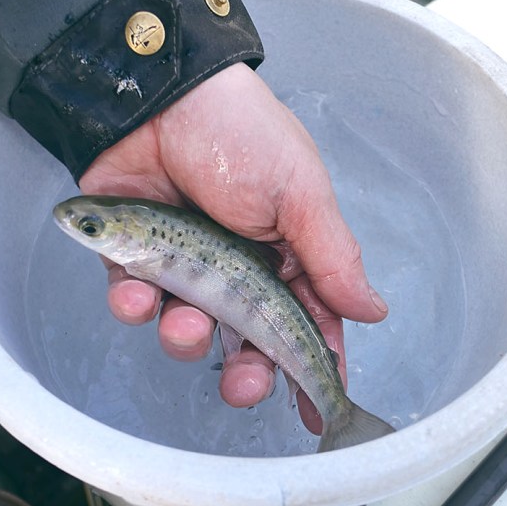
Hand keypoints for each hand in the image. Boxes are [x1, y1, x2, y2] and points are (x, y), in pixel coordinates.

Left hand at [79, 63, 387, 432]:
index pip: (307, 325)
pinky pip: (135, 303)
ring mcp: (186, 266)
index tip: (317, 411)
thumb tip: (372, 312)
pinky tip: (137, 292)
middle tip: (244, 385)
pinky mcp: (136, 259)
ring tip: (183, 320)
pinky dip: (135, 307)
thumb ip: (332, 259)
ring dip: (186, 338)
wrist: (158, 93)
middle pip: (245, 344)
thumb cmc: (238, 134)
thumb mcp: (299, 194)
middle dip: (246, 374)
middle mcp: (238, 268)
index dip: (313, 370)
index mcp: (286, 256)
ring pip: (188, 332)